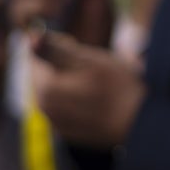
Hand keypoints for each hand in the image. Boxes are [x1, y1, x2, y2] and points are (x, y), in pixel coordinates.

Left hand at [28, 30, 144, 147]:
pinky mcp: (68, 132)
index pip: (36, 55)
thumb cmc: (118, 87)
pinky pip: (64, 107)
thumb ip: (55, 49)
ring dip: (70, 82)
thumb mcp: (89, 60)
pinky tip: (97, 99)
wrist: (140, 125)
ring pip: (54, 91)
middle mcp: (44, 108)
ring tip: (96, 83)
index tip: (80, 47)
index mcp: (46, 88)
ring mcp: (56, 123)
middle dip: (62, 66)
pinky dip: (75, 98)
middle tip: (92, 66)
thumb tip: (28, 37)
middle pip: (43, 75)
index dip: (58, 46)